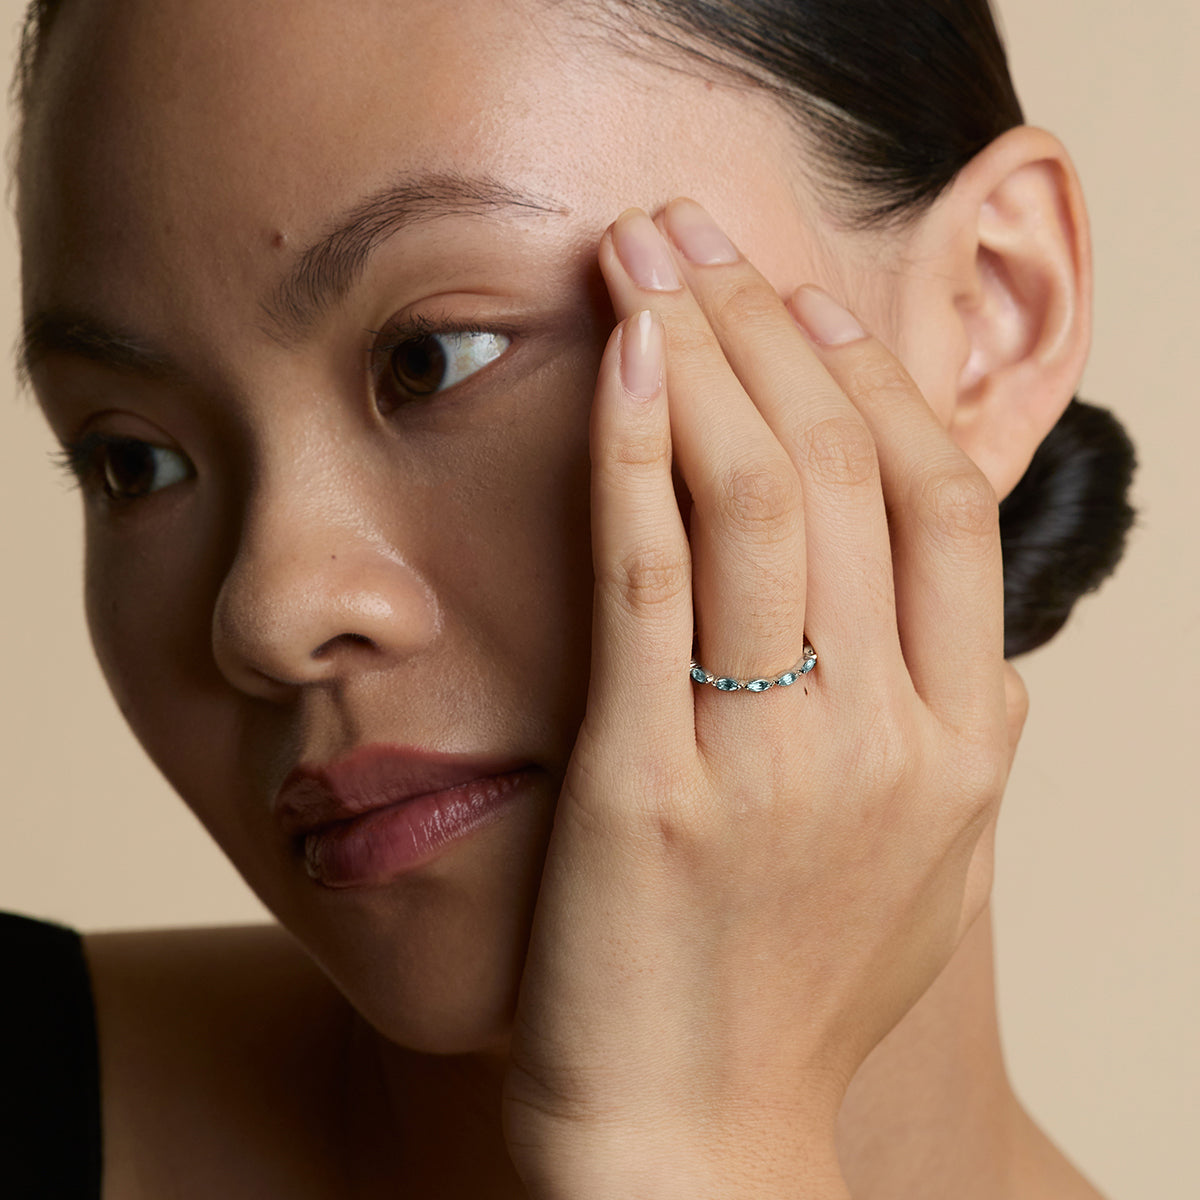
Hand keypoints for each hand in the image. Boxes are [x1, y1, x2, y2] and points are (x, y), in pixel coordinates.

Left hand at [502, 200, 1026, 1198]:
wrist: (702, 1149)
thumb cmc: (792, 994)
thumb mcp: (915, 862)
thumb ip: (934, 733)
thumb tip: (925, 618)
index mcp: (964, 745)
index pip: (939, 505)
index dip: (876, 380)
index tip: (812, 301)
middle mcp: (891, 737)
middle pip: (848, 469)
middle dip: (774, 323)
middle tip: (706, 234)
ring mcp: (778, 760)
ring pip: (759, 494)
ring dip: (704, 347)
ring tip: (651, 254)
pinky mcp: (655, 784)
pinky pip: (653, 576)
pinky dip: (639, 452)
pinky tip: (622, 361)